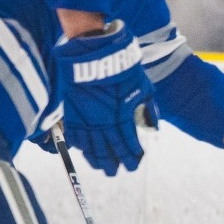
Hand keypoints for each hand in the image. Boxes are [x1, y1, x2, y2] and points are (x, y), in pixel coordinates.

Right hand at [54, 19, 156, 175]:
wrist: (94, 52)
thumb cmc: (122, 66)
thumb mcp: (143, 86)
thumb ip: (147, 108)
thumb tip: (152, 127)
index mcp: (123, 117)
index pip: (128, 143)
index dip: (132, 155)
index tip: (134, 164)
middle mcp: (103, 122)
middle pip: (109, 149)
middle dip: (114, 162)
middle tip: (117, 172)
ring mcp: (86, 117)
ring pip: (90, 146)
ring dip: (96, 159)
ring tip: (102, 168)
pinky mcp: (71, 111)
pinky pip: (74, 134)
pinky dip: (79, 145)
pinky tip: (83, 152)